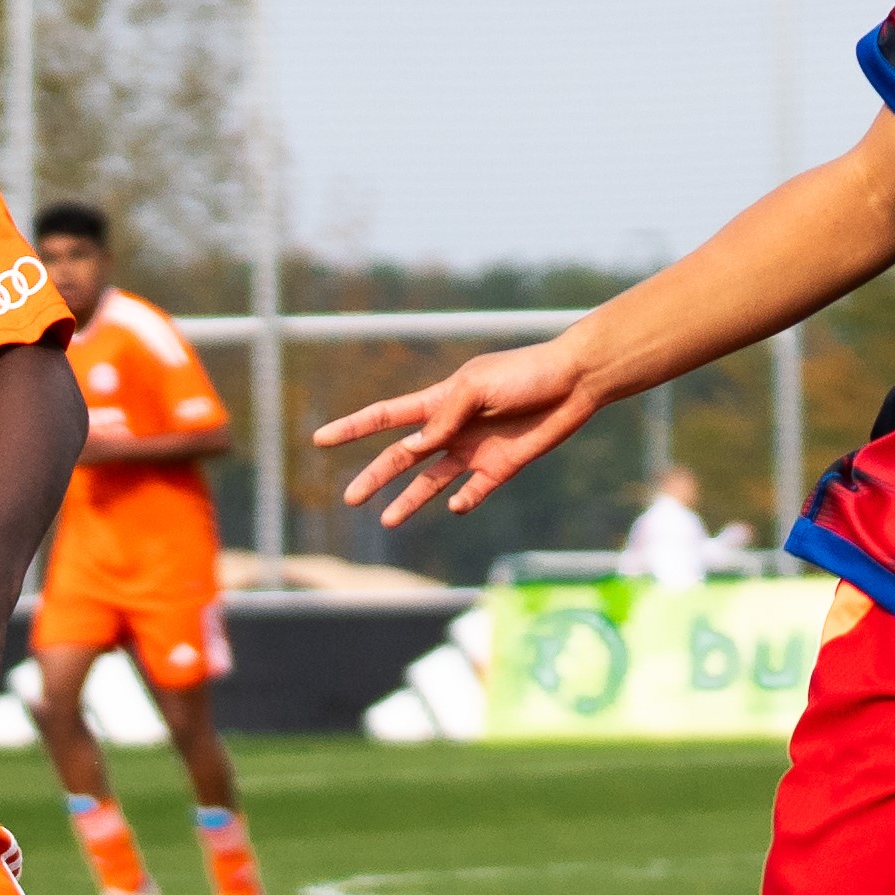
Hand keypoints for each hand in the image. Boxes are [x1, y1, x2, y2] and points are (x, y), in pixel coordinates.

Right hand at [312, 340, 610, 523]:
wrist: (575, 382)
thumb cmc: (525, 373)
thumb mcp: (478, 385)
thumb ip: (446, 415)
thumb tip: (417, 446)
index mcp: (439, 402)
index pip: (385, 418)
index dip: (352, 429)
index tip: (319, 439)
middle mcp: (451, 429)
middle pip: (402, 457)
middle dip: (374, 477)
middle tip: (350, 499)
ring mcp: (474, 451)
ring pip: (432, 482)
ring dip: (410, 501)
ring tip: (387, 521)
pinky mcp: (502, 468)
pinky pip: (476, 491)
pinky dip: (464, 500)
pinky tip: (457, 506)